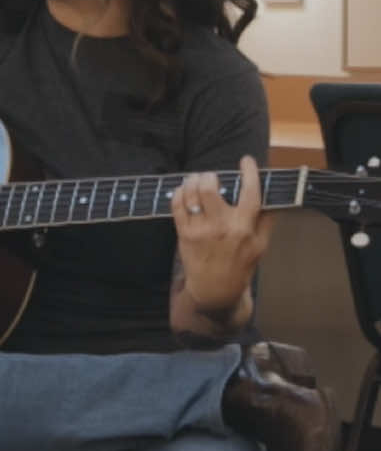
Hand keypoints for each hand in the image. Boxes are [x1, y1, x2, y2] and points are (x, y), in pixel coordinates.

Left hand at [171, 156, 272, 317]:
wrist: (215, 290)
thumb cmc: (240, 267)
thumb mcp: (260, 246)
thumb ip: (266, 221)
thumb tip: (273, 198)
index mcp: (244, 227)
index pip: (250, 192)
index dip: (249, 172)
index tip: (246, 160)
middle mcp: (222, 227)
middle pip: (210, 188)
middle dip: (209, 176)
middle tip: (210, 176)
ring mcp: (201, 231)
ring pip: (191, 194)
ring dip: (192, 181)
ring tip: (195, 180)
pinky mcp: (184, 235)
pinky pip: (177, 206)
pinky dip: (179, 193)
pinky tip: (184, 191)